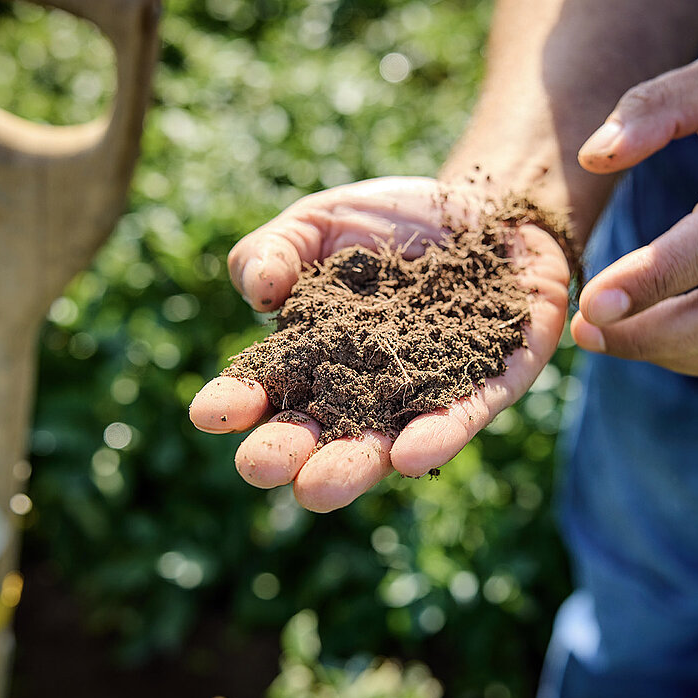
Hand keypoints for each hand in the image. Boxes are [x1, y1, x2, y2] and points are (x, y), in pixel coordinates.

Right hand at [189, 177, 570, 511]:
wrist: (488, 207)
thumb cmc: (392, 220)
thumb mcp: (321, 221)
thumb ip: (277, 248)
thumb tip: (258, 292)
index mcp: (312, 357)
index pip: (266, 388)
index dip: (236, 401)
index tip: (209, 411)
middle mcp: (362, 390)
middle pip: (318, 433)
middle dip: (287, 453)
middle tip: (258, 466)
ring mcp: (423, 395)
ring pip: (384, 444)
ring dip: (352, 467)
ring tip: (318, 489)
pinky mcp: (487, 387)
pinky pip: (460, 419)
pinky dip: (436, 438)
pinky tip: (411, 455)